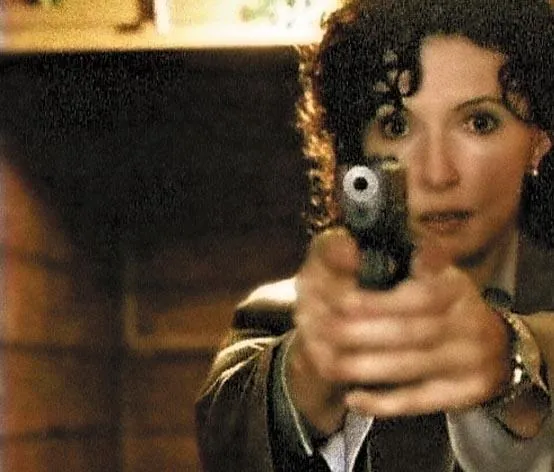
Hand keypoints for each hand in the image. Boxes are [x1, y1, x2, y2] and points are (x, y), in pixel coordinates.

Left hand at [288, 227, 511, 431]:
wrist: (498, 347)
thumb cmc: (449, 302)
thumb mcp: (436, 271)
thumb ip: (410, 259)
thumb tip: (373, 247)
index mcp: (456, 287)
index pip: (417, 296)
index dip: (377, 302)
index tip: (341, 302)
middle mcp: (470, 322)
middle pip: (409, 332)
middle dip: (361, 333)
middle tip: (325, 332)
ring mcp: (471, 360)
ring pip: (410, 367)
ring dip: (364, 367)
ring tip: (330, 363)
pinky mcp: (467, 392)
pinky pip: (420, 400)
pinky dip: (383, 401)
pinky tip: (354, 398)